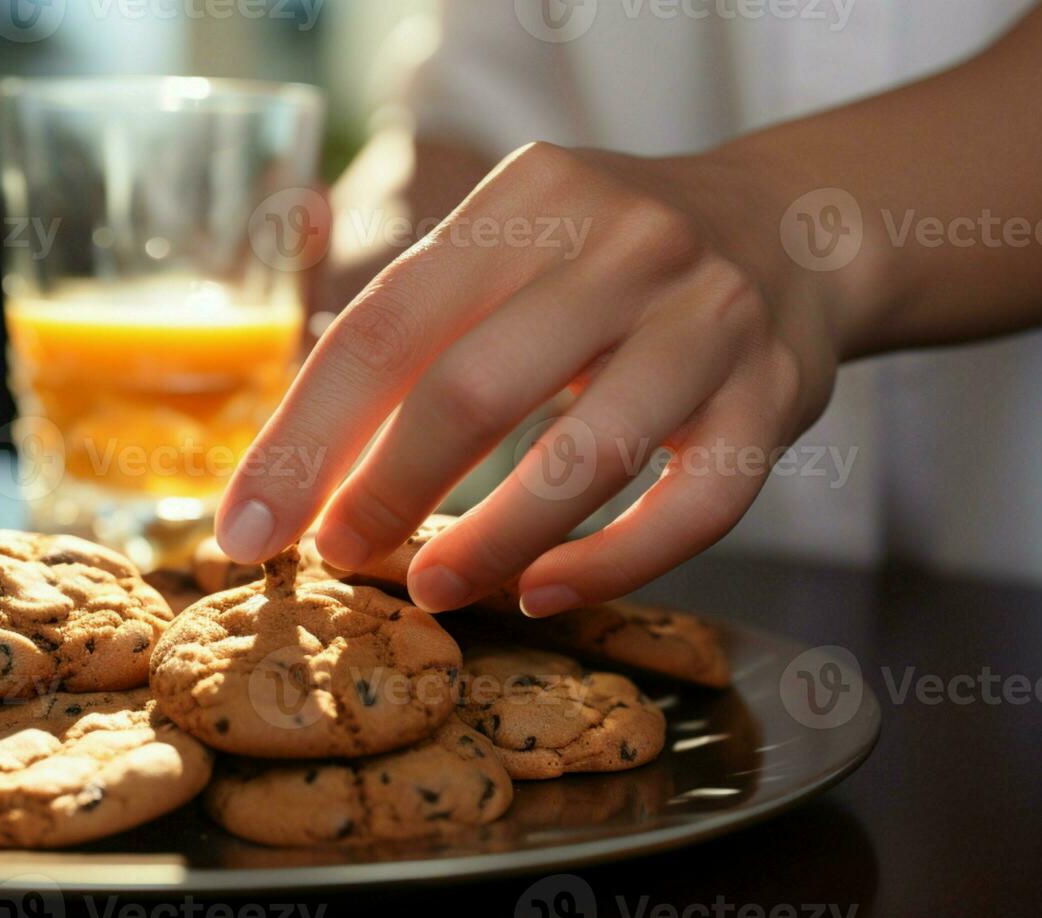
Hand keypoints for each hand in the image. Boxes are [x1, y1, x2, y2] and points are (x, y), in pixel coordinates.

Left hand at [217, 141, 843, 615]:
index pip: (384, 326)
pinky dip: (612, 565)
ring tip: (434, 589)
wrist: (793, 229)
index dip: (305, 438)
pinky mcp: (774, 399)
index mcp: (528, 200)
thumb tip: (297, 467)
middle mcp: (625, 248)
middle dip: (384, 490)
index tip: (248, 527)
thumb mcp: (510, 244)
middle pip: (473, 387)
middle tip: (335, 554)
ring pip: (588, 457)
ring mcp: (711, 322)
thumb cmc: (607, 262)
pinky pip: (694, 509)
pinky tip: (544, 592)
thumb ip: (411, 331)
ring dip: (491, 540)